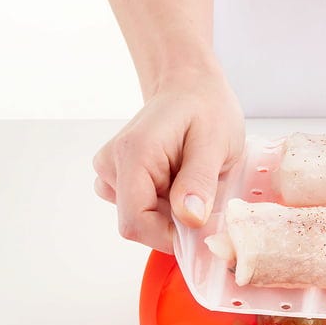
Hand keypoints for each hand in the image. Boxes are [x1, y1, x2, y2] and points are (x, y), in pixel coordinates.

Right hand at [92, 67, 244, 250]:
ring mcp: (110, 170)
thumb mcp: (215, 143)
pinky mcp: (116, 175)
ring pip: (139, 218)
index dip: (169, 236)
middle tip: (202, 195)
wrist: (189, 87)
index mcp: (134, 154)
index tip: (200, 226)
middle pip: (137, 223)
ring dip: (169, 212)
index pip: (136, 222)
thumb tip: (190, 219)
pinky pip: (139, 207)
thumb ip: (200, 181)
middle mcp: (111, 163)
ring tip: (189, 179)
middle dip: (172, 222)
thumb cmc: (205, 108)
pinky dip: (162, 204)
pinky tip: (176, 179)